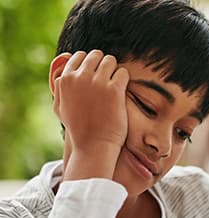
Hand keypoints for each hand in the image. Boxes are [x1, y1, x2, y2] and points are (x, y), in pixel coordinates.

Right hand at [53, 50, 129, 178]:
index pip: (79, 56)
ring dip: (114, 71)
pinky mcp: (114, 90)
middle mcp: (80, 78)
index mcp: (65, 79)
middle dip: (103, 65)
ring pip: (110, 61)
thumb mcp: (60, 107)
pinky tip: (122, 91)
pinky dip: (124, 79)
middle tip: (108, 81)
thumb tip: (62, 63)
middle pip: (96, 56)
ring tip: (115, 86)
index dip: (90, 65)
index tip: (96, 77)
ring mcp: (98, 83)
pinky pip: (123, 73)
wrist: (93, 146)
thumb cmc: (78, 129)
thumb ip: (59, 85)